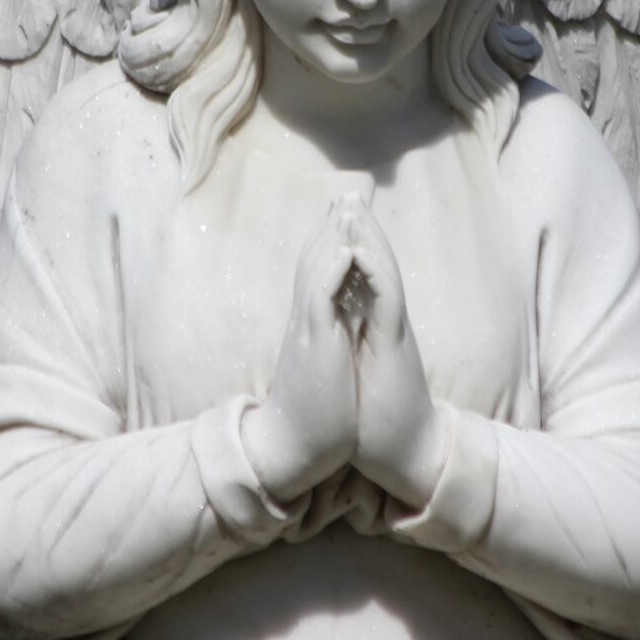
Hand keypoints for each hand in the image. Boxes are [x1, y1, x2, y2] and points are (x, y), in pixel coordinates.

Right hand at [242, 198, 360, 499]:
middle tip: (346, 192)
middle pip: (315, 260)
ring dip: (332, 235)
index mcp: (312, 327)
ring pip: (316, 271)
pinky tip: (346, 247)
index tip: (345, 215)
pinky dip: (333, 270)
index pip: (319, 273)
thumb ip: (327, 342)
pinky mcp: (315, 345)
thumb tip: (337, 325)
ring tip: (346, 204)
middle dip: (331, 226)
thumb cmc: (313, 415)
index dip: (331, 241)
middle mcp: (306, 321)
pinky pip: (321, 298)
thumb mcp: (324, 368)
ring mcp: (308, 330)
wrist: (292, 447)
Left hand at [336, 197, 444, 509]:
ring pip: (383, 272)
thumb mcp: (358, 373)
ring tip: (353, 205)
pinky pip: (386, 299)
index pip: (362, 275)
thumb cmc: (378, 420)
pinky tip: (359, 248)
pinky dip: (374, 271)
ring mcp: (393, 331)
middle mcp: (386, 322)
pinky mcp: (395, 345)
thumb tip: (340, 327)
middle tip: (345, 193)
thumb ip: (354, 346)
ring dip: (369, 238)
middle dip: (360, 228)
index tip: (332, 216)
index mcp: (373, 328)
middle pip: (375, 264)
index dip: (349, 244)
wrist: (406, 454)